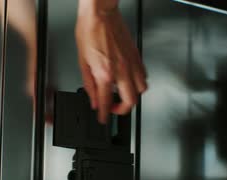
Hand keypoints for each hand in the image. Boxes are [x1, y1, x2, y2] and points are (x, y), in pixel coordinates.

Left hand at [75, 2, 147, 123]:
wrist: (100, 13)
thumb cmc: (89, 31)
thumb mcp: (82, 61)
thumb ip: (89, 84)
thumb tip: (93, 99)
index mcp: (105, 73)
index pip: (106, 102)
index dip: (104, 115)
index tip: (103, 119)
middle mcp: (121, 71)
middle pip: (130, 102)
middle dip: (122, 110)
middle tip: (114, 108)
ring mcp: (132, 64)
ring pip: (141, 90)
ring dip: (132, 97)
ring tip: (122, 95)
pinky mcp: (137, 56)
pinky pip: (144, 76)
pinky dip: (138, 83)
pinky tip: (129, 80)